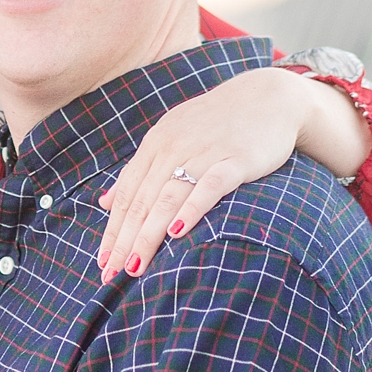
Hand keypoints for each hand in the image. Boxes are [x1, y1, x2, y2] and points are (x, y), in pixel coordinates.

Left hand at [97, 67, 370, 279]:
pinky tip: (177, 232)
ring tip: (136, 264)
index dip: (112, 230)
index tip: (102, 262)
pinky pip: (209, 186)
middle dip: (124, 240)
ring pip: (167, 197)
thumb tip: (105, 203)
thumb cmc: (217, 124)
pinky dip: (191, 208)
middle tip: (111, 274)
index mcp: (155, 145)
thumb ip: (139, 171)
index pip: (127, 194)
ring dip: (149, 233)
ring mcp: (204, 153)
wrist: (269, 97)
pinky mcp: (235, 159)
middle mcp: (173, 148)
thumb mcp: (171, 140)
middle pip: (142, 201)